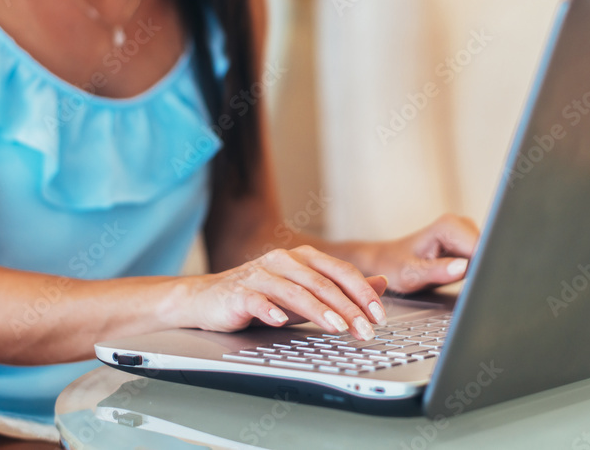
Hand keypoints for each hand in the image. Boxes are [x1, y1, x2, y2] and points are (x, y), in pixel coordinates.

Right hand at [182, 245, 388, 339]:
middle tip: (365, 330)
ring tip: (337, 328)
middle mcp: (283, 260)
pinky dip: (270, 310)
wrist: (208, 299)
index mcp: (303, 258)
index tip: (379, 316)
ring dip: (319, 311)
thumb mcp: (306, 294)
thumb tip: (381, 283)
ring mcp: (260, 274)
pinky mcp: (239, 292)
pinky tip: (279, 322)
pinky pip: (257, 299)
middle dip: (348, 308)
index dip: (362, 292)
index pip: (340, 272)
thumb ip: (341, 290)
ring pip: (295, 291)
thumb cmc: (260, 297)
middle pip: (322, 282)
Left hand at [371, 213, 480, 293]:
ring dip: (477, 273)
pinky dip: (474, 272)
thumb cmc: (394, 265)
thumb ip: (437, 272)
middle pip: (488, 252)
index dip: (481, 268)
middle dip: (479, 272)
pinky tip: (455, 276)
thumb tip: (463, 267)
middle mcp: (460, 224)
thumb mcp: (410, 274)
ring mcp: (466, 233)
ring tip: (449, 278)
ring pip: (488, 257)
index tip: (469, 281)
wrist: (386, 261)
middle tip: (453, 282)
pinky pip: (482, 260)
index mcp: (448, 226)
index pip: (481, 249)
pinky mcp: (469, 244)